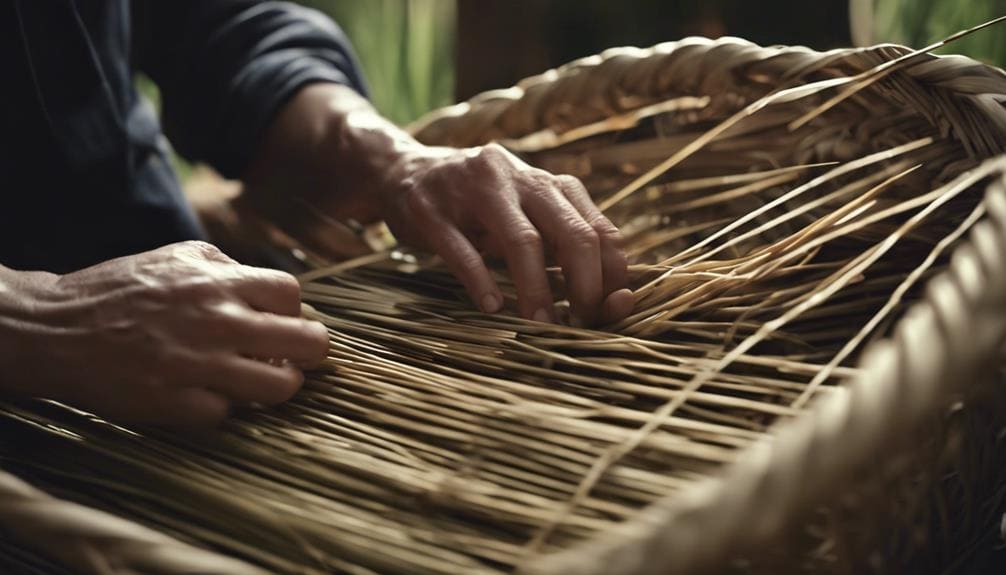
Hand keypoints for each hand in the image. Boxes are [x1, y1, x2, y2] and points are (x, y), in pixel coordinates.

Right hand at [0, 241, 327, 426]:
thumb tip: (272, 290)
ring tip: (259, 382)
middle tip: (291, 358)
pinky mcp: (177, 403)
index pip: (292, 296)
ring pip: (282, 387)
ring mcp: (200, 365)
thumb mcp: (175, 257)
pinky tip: (209, 395)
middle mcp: (218, 321)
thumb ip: (226, 267)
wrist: (55, 329)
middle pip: (308, 343)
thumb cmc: (120, 291)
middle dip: (308, 353)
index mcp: (218, 282)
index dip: (291, 312)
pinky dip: (224, 407)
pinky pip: (230, 413)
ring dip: (277, 387)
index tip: (277, 323)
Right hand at [378, 144, 632, 324]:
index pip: (599, 229)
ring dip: (538, 290)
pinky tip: (492, 307)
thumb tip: (617, 299)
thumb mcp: (525, 215)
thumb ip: (565, 248)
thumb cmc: (478, 207)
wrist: (402, 171)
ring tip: (542, 324)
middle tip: (581, 323)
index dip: (612, 275)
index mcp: (547, 182)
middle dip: (585, 285)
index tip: (609, 310)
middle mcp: (516, 177)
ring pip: (522, 241)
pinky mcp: (430, 209)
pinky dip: (482, 283)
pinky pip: (462, 251)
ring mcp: (472, 190)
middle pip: (572, 232)